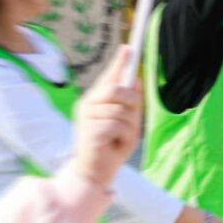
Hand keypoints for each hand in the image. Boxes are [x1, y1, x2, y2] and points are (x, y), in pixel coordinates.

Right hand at [70, 47, 140, 191]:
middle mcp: (88, 105)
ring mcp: (87, 117)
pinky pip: (119, 125)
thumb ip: (130, 103)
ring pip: (122, 110)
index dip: (120, 62)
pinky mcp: (91, 131)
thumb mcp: (126, 123)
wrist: (95, 174)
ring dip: (130, 126)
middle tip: (131, 120)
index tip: (129, 47)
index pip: (109, 77)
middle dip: (132, 103)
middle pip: (118, 90)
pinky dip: (125, 137)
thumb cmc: (111, 147)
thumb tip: (136, 80)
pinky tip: (116, 145)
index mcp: (95, 100)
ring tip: (121, 138)